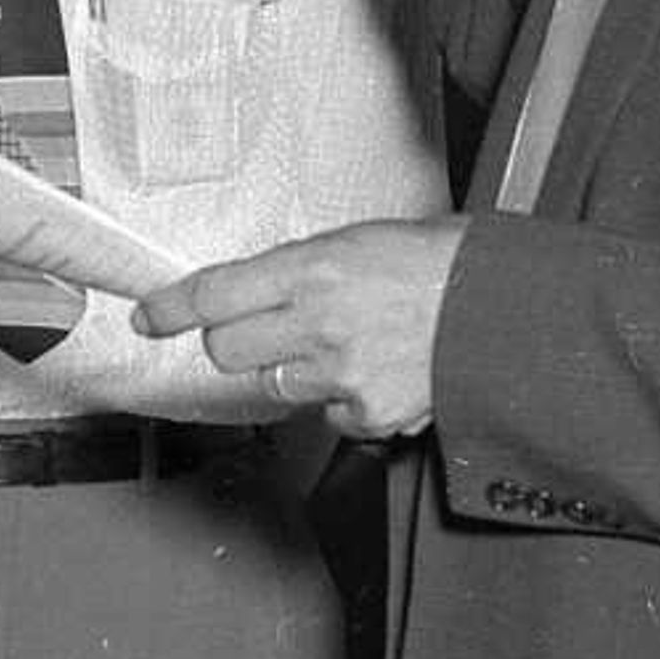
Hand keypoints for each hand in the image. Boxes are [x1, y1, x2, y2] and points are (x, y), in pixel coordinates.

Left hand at [137, 217, 468, 439]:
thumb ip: (302, 270)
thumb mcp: (361, 242)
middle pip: (226, 351)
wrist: (510, 311)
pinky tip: (380, 371)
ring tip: (351, 343)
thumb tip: (256, 291)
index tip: (149, 317)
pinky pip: (329, 415)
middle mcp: (320, 322)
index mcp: (316, 268)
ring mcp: (343, 373)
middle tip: (268, 330)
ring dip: (297, 370)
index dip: (171, 308)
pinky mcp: (369, 413)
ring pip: (275, 384)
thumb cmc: (446, 264)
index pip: (215, 293)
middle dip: (236, 342)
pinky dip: (345, 400)